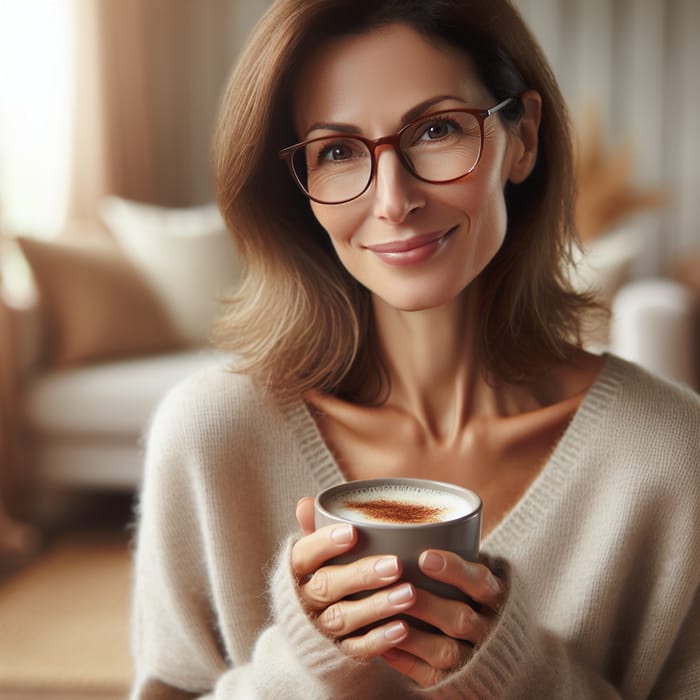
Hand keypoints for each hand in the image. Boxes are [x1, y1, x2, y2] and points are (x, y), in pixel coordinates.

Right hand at [291, 497, 416, 659]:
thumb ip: (315, 530)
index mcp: (296, 572)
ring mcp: (320, 630)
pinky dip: (379, 640)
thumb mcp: (314, 556)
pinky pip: (356, 649)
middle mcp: (304, 601)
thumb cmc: (322, 577)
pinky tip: (403, 628)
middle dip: (361, 575)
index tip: (353, 532)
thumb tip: (307, 503)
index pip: (303, 555)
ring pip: (343, 618)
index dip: (324, 544)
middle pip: (326, 587)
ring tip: (409, 594)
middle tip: (396, 564)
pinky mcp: (337, 655)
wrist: (311, 637)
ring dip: (376, 606)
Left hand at [381, 549, 503, 686]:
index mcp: (495, 596)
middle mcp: (489, 629)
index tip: (424, 556)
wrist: (502, 653)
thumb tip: (404, 519)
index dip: (453, 569)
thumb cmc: (475, 599)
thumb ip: (455, 552)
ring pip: (446, 650)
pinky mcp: (456, 684)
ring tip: (384, 617)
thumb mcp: (477, 575)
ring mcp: (474, 659)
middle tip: (399, 589)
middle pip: (461, 618)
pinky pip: (432, 677)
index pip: (480, 581)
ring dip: (413, 635)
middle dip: (428, 604)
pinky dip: (406, 661)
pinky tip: (382, 646)